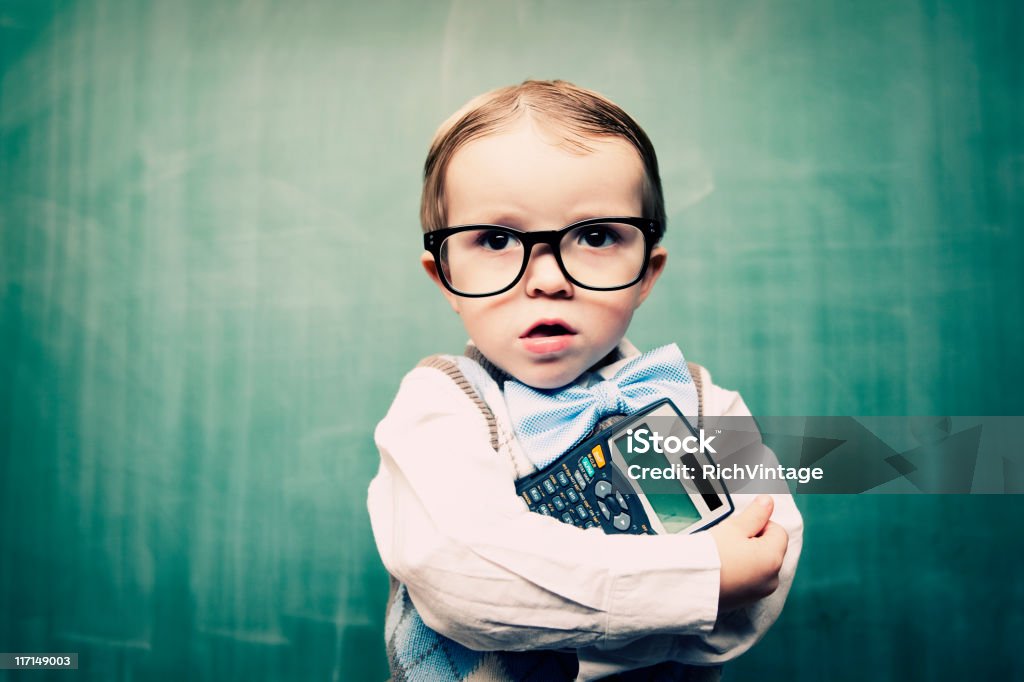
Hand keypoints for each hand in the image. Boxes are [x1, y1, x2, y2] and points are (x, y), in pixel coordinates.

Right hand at [710, 495, 788, 611]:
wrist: (687, 585)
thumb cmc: (711, 556)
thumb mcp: (734, 528)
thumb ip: (755, 514)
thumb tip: (768, 502)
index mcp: (773, 559)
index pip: (778, 531)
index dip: (759, 524)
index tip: (740, 528)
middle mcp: (771, 579)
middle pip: (770, 550)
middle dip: (754, 541)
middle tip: (730, 540)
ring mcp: (759, 593)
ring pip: (760, 566)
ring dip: (747, 557)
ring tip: (724, 554)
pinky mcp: (745, 601)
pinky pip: (750, 581)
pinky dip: (741, 573)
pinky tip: (723, 569)